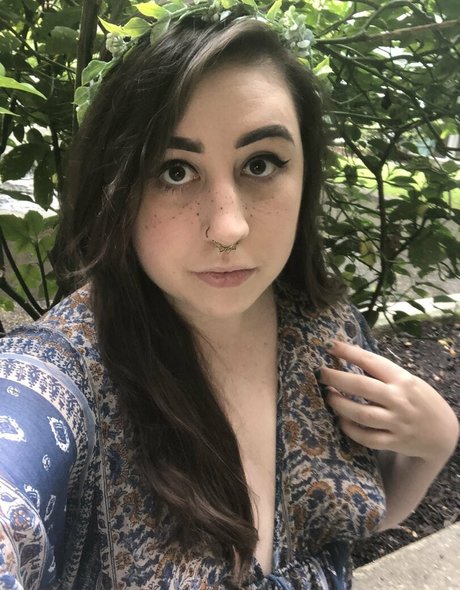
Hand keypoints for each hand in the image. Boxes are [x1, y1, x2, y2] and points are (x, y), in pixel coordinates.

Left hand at [317, 340, 458, 462]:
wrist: (442, 433)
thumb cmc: (417, 400)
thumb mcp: (406, 380)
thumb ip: (382, 372)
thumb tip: (347, 355)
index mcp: (402, 379)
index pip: (371, 361)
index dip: (348, 352)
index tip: (328, 345)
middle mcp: (399, 399)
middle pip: (361, 387)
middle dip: (336, 378)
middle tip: (320, 373)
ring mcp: (396, 422)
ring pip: (361, 414)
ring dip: (340, 405)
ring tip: (329, 396)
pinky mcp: (394, 442)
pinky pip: (366, 437)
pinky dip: (349, 429)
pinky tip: (340, 420)